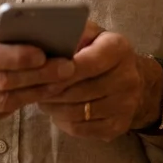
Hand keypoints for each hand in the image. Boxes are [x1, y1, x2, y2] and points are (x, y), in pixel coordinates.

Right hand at [0, 3, 76, 126]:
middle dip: (37, 75)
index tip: (43, 52)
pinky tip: (38, 91)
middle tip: (66, 67)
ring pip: (2, 102)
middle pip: (0, 81)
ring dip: (35, 91)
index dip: (16, 56)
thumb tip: (11, 21)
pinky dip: (20, 102)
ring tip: (60, 80)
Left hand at [35, 21, 162, 141]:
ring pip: (78, 112)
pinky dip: (63, 121)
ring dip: (53, 107)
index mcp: (119, 49)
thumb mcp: (90, 33)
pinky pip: (81, 129)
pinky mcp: (118, 126)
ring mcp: (125, 105)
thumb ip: (71, 33)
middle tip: (32, 87)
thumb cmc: (99, 51)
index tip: (40, 70)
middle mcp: (128, 78)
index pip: (88, 62)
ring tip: (41, 98)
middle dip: (51, 90)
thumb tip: (45, 39)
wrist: (131, 79)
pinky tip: (55, 111)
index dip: (61, 69)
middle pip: (80, 90)